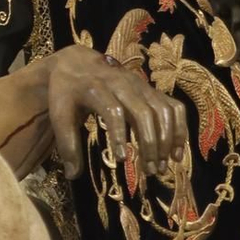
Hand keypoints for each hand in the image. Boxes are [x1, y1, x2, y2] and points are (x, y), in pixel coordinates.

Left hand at [45, 47, 188, 180]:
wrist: (77, 63)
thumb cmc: (66, 92)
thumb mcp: (58, 113)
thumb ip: (66, 143)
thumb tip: (74, 176)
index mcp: (95, 88)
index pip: (112, 110)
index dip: (118, 134)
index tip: (120, 160)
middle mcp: (122, 84)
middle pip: (143, 112)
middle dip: (149, 143)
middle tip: (148, 171)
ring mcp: (141, 85)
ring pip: (162, 110)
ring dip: (167, 140)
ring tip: (161, 167)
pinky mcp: (151, 90)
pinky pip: (174, 107)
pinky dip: (180, 129)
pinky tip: (177, 153)